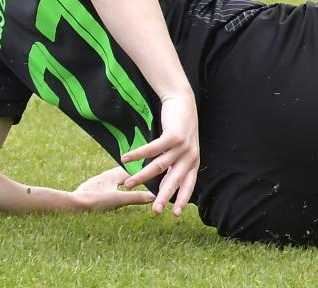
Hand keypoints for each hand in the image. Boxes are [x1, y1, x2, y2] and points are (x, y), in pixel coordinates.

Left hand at [74, 164, 155, 212]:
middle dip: (132, 176)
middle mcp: (104, 177)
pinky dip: (112, 189)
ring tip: (129, 186)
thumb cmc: (92, 201)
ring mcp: (96, 184)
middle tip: (142, 177)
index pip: (131, 170)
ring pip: (112, 181)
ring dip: (121, 183)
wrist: (69, 205)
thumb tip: (153, 196)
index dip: (141, 172)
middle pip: (122, 174)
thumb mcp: (118, 199)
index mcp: (112, 175)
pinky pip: (105, 188)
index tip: (150, 173)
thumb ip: (136, 197)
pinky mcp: (89, 192)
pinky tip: (111, 196)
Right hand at [119, 90, 200, 216]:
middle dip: (164, 197)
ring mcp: (183, 145)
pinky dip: (138, 154)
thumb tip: (164, 187)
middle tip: (155, 212)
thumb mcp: (180, 151)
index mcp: (193, 162)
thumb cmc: (179, 129)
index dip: (182, 199)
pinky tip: (125, 159)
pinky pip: (153, 148)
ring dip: (142, 176)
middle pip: (175, 180)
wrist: (183, 102)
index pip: (188, 185)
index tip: (175, 215)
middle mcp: (190, 155)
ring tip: (128, 184)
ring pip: (159, 165)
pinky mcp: (173, 135)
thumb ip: (174, 168)